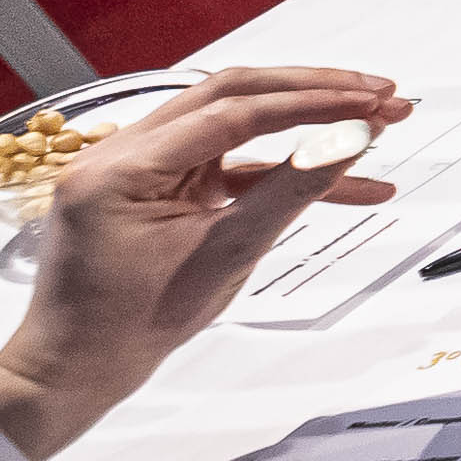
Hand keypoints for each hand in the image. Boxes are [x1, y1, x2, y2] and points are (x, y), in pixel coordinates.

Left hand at [0, 68, 412, 453]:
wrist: (78, 368)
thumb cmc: (130, 324)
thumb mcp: (224, 256)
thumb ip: (290, 191)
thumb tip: (351, 141)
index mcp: (119, 168)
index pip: (231, 112)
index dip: (310, 103)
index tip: (370, 103)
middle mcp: (120, 152)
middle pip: (231, 95)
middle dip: (312, 93)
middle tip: (381, 96)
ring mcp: (138, 166)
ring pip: (234, 122)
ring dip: (302, 123)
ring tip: (370, 125)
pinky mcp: (157, 185)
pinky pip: (227, 163)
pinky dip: (279, 169)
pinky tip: (337, 180)